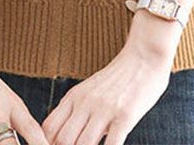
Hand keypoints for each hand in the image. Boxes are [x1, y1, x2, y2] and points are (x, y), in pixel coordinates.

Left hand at [40, 34, 178, 144]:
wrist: (144, 56)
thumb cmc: (119, 76)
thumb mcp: (90, 89)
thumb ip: (77, 110)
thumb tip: (65, 137)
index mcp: (74, 96)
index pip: (49, 128)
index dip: (50, 144)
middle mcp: (86, 102)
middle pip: (63, 140)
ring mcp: (105, 109)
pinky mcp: (125, 115)